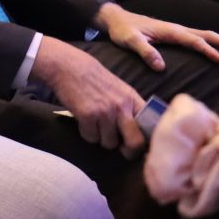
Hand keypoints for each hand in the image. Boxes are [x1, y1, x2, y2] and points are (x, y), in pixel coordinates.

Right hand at [32, 38, 145, 154]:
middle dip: (128, 151)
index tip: (141, 146)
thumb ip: (130, 107)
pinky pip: (91, 137)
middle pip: (135, 142)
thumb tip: (138, 131)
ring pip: (110, 143)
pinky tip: (84, 122)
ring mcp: (105, 111)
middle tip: (122, 150)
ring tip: (96, 126)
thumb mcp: (119, 89)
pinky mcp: (88, 115)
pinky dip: (87, 133)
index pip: (150, 126)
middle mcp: (122, 106)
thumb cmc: (93, 78)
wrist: (68, 67)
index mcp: (132, 99)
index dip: (148, 141)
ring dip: (102, 139)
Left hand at [94, 4, 218, 71]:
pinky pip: (196, 36)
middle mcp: (176, 28)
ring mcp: (175, 30)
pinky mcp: (172, 33)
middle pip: (206, 34)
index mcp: (169, 30)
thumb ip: (145, 52)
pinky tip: (213, 47)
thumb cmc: (122, 30)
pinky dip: (209, 40)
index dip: (207, 50)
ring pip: (203, 34)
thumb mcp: (130, 41)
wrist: (116, 19)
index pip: (193, 41)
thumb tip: (160, 67)